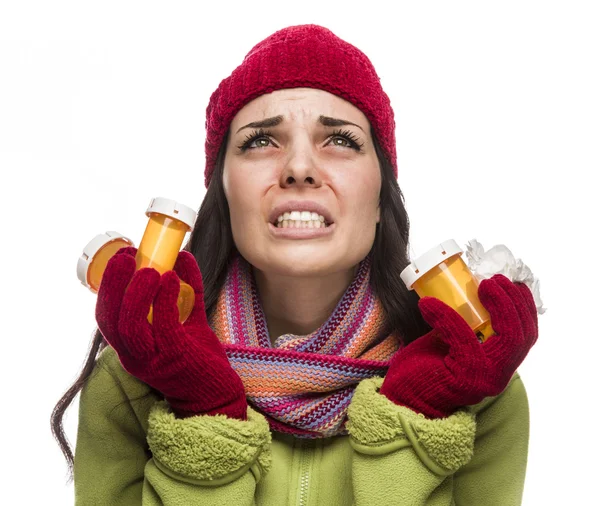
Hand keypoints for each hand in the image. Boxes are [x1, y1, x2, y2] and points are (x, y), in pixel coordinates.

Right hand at [95, 247, 247, 419]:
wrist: (217, 395)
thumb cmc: (198, 359)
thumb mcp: (187, 321)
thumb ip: (184, 291)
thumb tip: (181, 256)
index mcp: (131, 347)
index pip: (106, 315)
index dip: (109, 284)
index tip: (122, 256)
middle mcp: (134, 355)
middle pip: (111, 318)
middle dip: (114, 283)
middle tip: (127, 256)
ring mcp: (153, 359)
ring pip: (131, 325)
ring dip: (137, 292)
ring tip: (151, 269)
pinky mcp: (175, 358)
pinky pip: (164, 326)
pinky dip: (164, 300)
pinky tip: (172, 279)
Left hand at [379, 274, 537, 417]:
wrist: (402, 399)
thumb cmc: (424, 368)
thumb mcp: (450, 341)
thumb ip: (463, 325)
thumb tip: (463, 290)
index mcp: (498, 365)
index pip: (526, 335)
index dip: (523, 306)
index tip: (510, 282)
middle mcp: (497, 374)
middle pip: (523, 335)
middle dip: (513, 302)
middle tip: (493, 280)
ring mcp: (483, 378)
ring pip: (507, 338)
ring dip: (498, 306)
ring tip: (480, 284)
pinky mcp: (463, 377)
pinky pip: (462, 339)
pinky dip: (446, 316)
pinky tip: (427, 304)